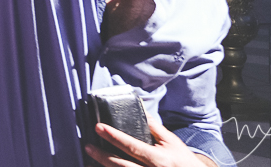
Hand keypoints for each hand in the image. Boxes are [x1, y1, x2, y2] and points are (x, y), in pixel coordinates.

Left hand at [85, 120, 215, 166]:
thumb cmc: (183, 161)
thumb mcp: (172, 142)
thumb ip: (154, 127)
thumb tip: (139, 109)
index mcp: (158, 159)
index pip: (132, 146)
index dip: (114, 137)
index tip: (99, 127)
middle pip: (122, 165)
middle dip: (103, 155)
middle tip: (88, 146)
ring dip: (104, 166)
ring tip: (90, 158)